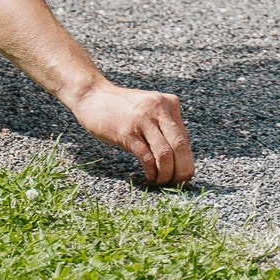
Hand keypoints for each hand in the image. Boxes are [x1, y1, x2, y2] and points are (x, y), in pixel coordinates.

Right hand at [67, 78, 194, 186]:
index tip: (183, 175)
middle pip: (180, 146)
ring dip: (166, 174)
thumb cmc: (121, 107)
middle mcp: (159, 109)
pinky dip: (152, 171)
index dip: (187, 161)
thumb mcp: (149, 109)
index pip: (185, 139)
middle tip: (178, 183)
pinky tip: (150, 176)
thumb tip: (180, 158)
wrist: (92, 96)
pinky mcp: (127, 132)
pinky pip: (146, 157)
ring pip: (165, 154)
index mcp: (169, 103)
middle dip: (182, 170)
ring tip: (161, 181)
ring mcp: (142, 120)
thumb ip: (165, 126)